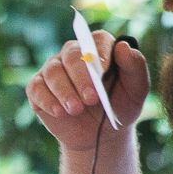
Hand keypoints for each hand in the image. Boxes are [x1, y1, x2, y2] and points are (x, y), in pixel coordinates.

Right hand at [26, 34, 148, 152]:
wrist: (100, 134)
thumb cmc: (119, 106)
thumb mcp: (136, 90)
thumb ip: (135, 66)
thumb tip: (123, 47)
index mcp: (99, 48)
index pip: (96, 40)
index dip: (98, 53)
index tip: (102, 71)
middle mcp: (73, 54)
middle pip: (71, 55)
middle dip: (81, 77)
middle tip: (91, 99)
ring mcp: (53, 70)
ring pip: (53, 72)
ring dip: (64, 91)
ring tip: (76, 110)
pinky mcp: (38, 88)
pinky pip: (36, 88)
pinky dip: (46, 100)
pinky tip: (59, 112)